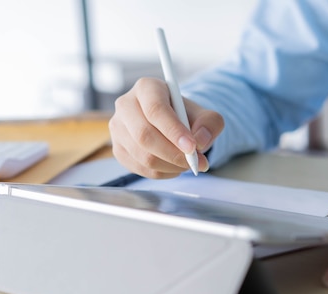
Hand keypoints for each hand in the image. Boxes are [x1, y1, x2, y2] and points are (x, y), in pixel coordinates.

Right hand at [109, 78, 223, 177]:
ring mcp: (118, 129)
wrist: (171, 123)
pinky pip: (140, 168)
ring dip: (170, 166)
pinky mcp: (118, 149)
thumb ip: (209, 124)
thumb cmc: (186, 116)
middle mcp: (125, 105)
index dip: (173, 131)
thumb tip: (200, 141)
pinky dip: (162, 173)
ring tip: (187, 163)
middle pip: (144, 135)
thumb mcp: (205, 114)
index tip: (192, 147)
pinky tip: (174, 166)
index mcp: (146, 88)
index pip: (155, 110)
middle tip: (194, 162)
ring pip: (142, 156)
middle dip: (173, 154)